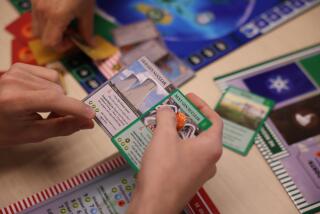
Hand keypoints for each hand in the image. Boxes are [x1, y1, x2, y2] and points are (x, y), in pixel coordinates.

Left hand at [0, 63, 94, 144]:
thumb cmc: (4, 130)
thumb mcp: (32, 134)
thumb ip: (62, 127)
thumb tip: (88, 122)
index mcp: (14, 100)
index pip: (53, 100)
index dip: (75, 108)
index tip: (91, 115)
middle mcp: (15, 81)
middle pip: (57, 91)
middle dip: (64, 106)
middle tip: (55, 118)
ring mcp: (17, 71)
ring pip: (56, 82)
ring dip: (58, 97)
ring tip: (45, 108)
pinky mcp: (20, 66)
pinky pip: (50, 75)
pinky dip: (52, 86)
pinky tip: (40, 96)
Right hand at [31, 0, 94, 51]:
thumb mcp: (87, 11)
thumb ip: (87, 30)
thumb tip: (91, 45)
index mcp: (56, 17)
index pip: (50, 43)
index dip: (62, 46)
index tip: (73, 39)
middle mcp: (41, 11)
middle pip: (41, 37)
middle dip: (55, 40)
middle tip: (69, 32)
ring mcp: (34, 3)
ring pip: (35, 27)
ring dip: (48, 30)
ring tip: (62, 22)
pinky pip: (35, 15)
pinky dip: (44, 20)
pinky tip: (56, 12)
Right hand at [128, 93, 222, 213]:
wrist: (154, 204)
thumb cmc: (163, 169)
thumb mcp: (163, 136)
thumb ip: (167, 117)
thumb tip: (167, 109)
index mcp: (211, 147)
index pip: (214, 120)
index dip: (201, 106)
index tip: (188, 99)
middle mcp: (210, 160)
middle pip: (202, 132)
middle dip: (186, 119)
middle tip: (171, 111)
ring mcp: (200, 172)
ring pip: (192, 145)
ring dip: (178, 133)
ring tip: (162, 125)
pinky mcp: (189, 180)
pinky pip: (185, 157)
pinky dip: (175, 147)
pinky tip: (159, 144)